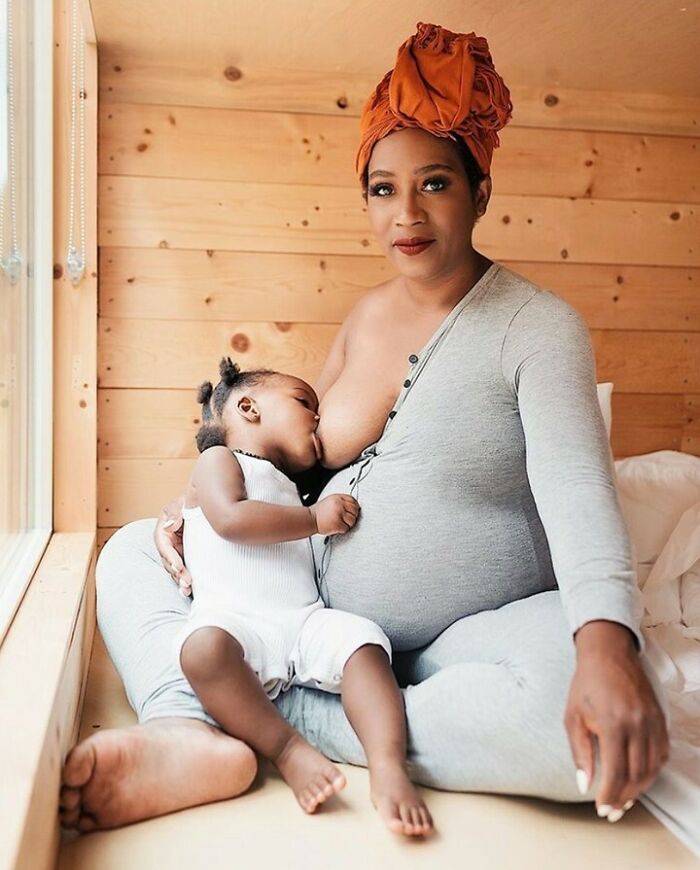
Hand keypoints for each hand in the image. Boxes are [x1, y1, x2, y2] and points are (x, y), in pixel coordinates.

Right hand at [154, 495, 192, 596]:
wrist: (203, 506)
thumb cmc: (191, 502)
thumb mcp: (182, 503)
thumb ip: (176, 513)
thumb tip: (168, 526)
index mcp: (163, 530)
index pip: (164, 546)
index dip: (170, 558)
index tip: (179, 567)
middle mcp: (167, 543)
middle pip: (168, 561)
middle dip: (177, 574)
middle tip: (187, 584)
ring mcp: (175, 552)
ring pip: (174, 569)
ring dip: (180, 580)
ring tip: (187, 590)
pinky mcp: (184, 557)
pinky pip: (182, 570)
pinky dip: (185, 580)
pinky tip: (190, 591)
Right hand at [309, 494, 359, 535]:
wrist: (310, 518)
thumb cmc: (319, 512)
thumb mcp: (331, 501)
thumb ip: (342, 502)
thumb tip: (354, 506)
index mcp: (338, 498)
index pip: (353, 501)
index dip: (354, 507)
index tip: (353, 511)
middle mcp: (339, 505)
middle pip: (355, 511)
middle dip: (352, 516)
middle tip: (346, 519)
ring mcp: (339, 514)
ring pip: (352, 520)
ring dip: (348, 524)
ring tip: (340, 523)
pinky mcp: (337, 524)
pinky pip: (346, 528)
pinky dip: (343, 529)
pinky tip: (337, 527)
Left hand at [565, 621, 668, 820]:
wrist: (608, 653)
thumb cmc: (586, 683)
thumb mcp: (573, 717)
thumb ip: (580, 753)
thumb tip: (584, 785)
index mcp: (614, 724)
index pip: (617, 772)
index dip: (610, 795)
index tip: (602, 808)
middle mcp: (638, 724)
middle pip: (637, 775)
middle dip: (624, 797)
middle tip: (612, 810)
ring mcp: (653, 721)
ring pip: (653, 768)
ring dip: (640, 788)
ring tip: (624, 798)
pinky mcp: (660, 718)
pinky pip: (662, 753)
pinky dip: (653, 770)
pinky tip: (640, 777)